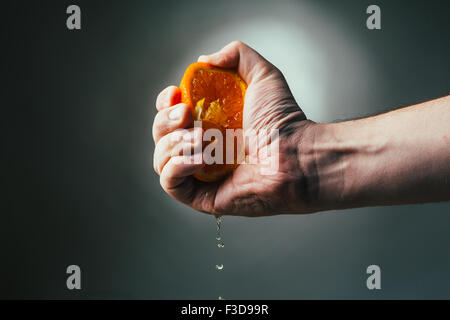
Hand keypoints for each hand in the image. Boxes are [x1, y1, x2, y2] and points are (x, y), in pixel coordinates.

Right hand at [153, 41, 315, 216]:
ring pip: (160, 159)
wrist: (295, 154)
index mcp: (209, 123)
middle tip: (188, 114)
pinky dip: (177, 167)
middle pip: (160, 135)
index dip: (166, 103)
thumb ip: (236, 54)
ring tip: (202, 137)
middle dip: (165, 121)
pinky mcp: (201, 197)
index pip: (170, 114)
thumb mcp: (262, 75)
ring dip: (173, 143)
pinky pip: (170, 183)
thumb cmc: (284, 120)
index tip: (178, 95)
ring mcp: (200, 174)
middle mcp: (200, 148)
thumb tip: (204, 60)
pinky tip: (202, 158)